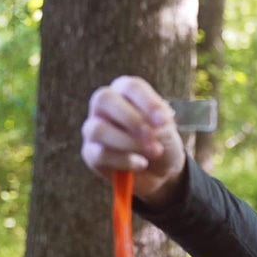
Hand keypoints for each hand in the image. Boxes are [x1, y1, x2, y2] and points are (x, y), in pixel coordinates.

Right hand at [81, 76, 186, 205]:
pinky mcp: (90, 152)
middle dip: (132, 119)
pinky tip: (142, 164)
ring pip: (98, 129)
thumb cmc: (161, 139)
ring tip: (153, 153)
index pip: (131, 87)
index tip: (165, 122)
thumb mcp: (166, 129)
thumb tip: (148, 129)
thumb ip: (157, 123)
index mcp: (125, 91)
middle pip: (104, 99)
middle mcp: (104, 105)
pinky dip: (125, 161)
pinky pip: (101, 154)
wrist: (160, 168)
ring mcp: (93, 128)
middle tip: (153, 136)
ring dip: (129, 142)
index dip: (148, 103)